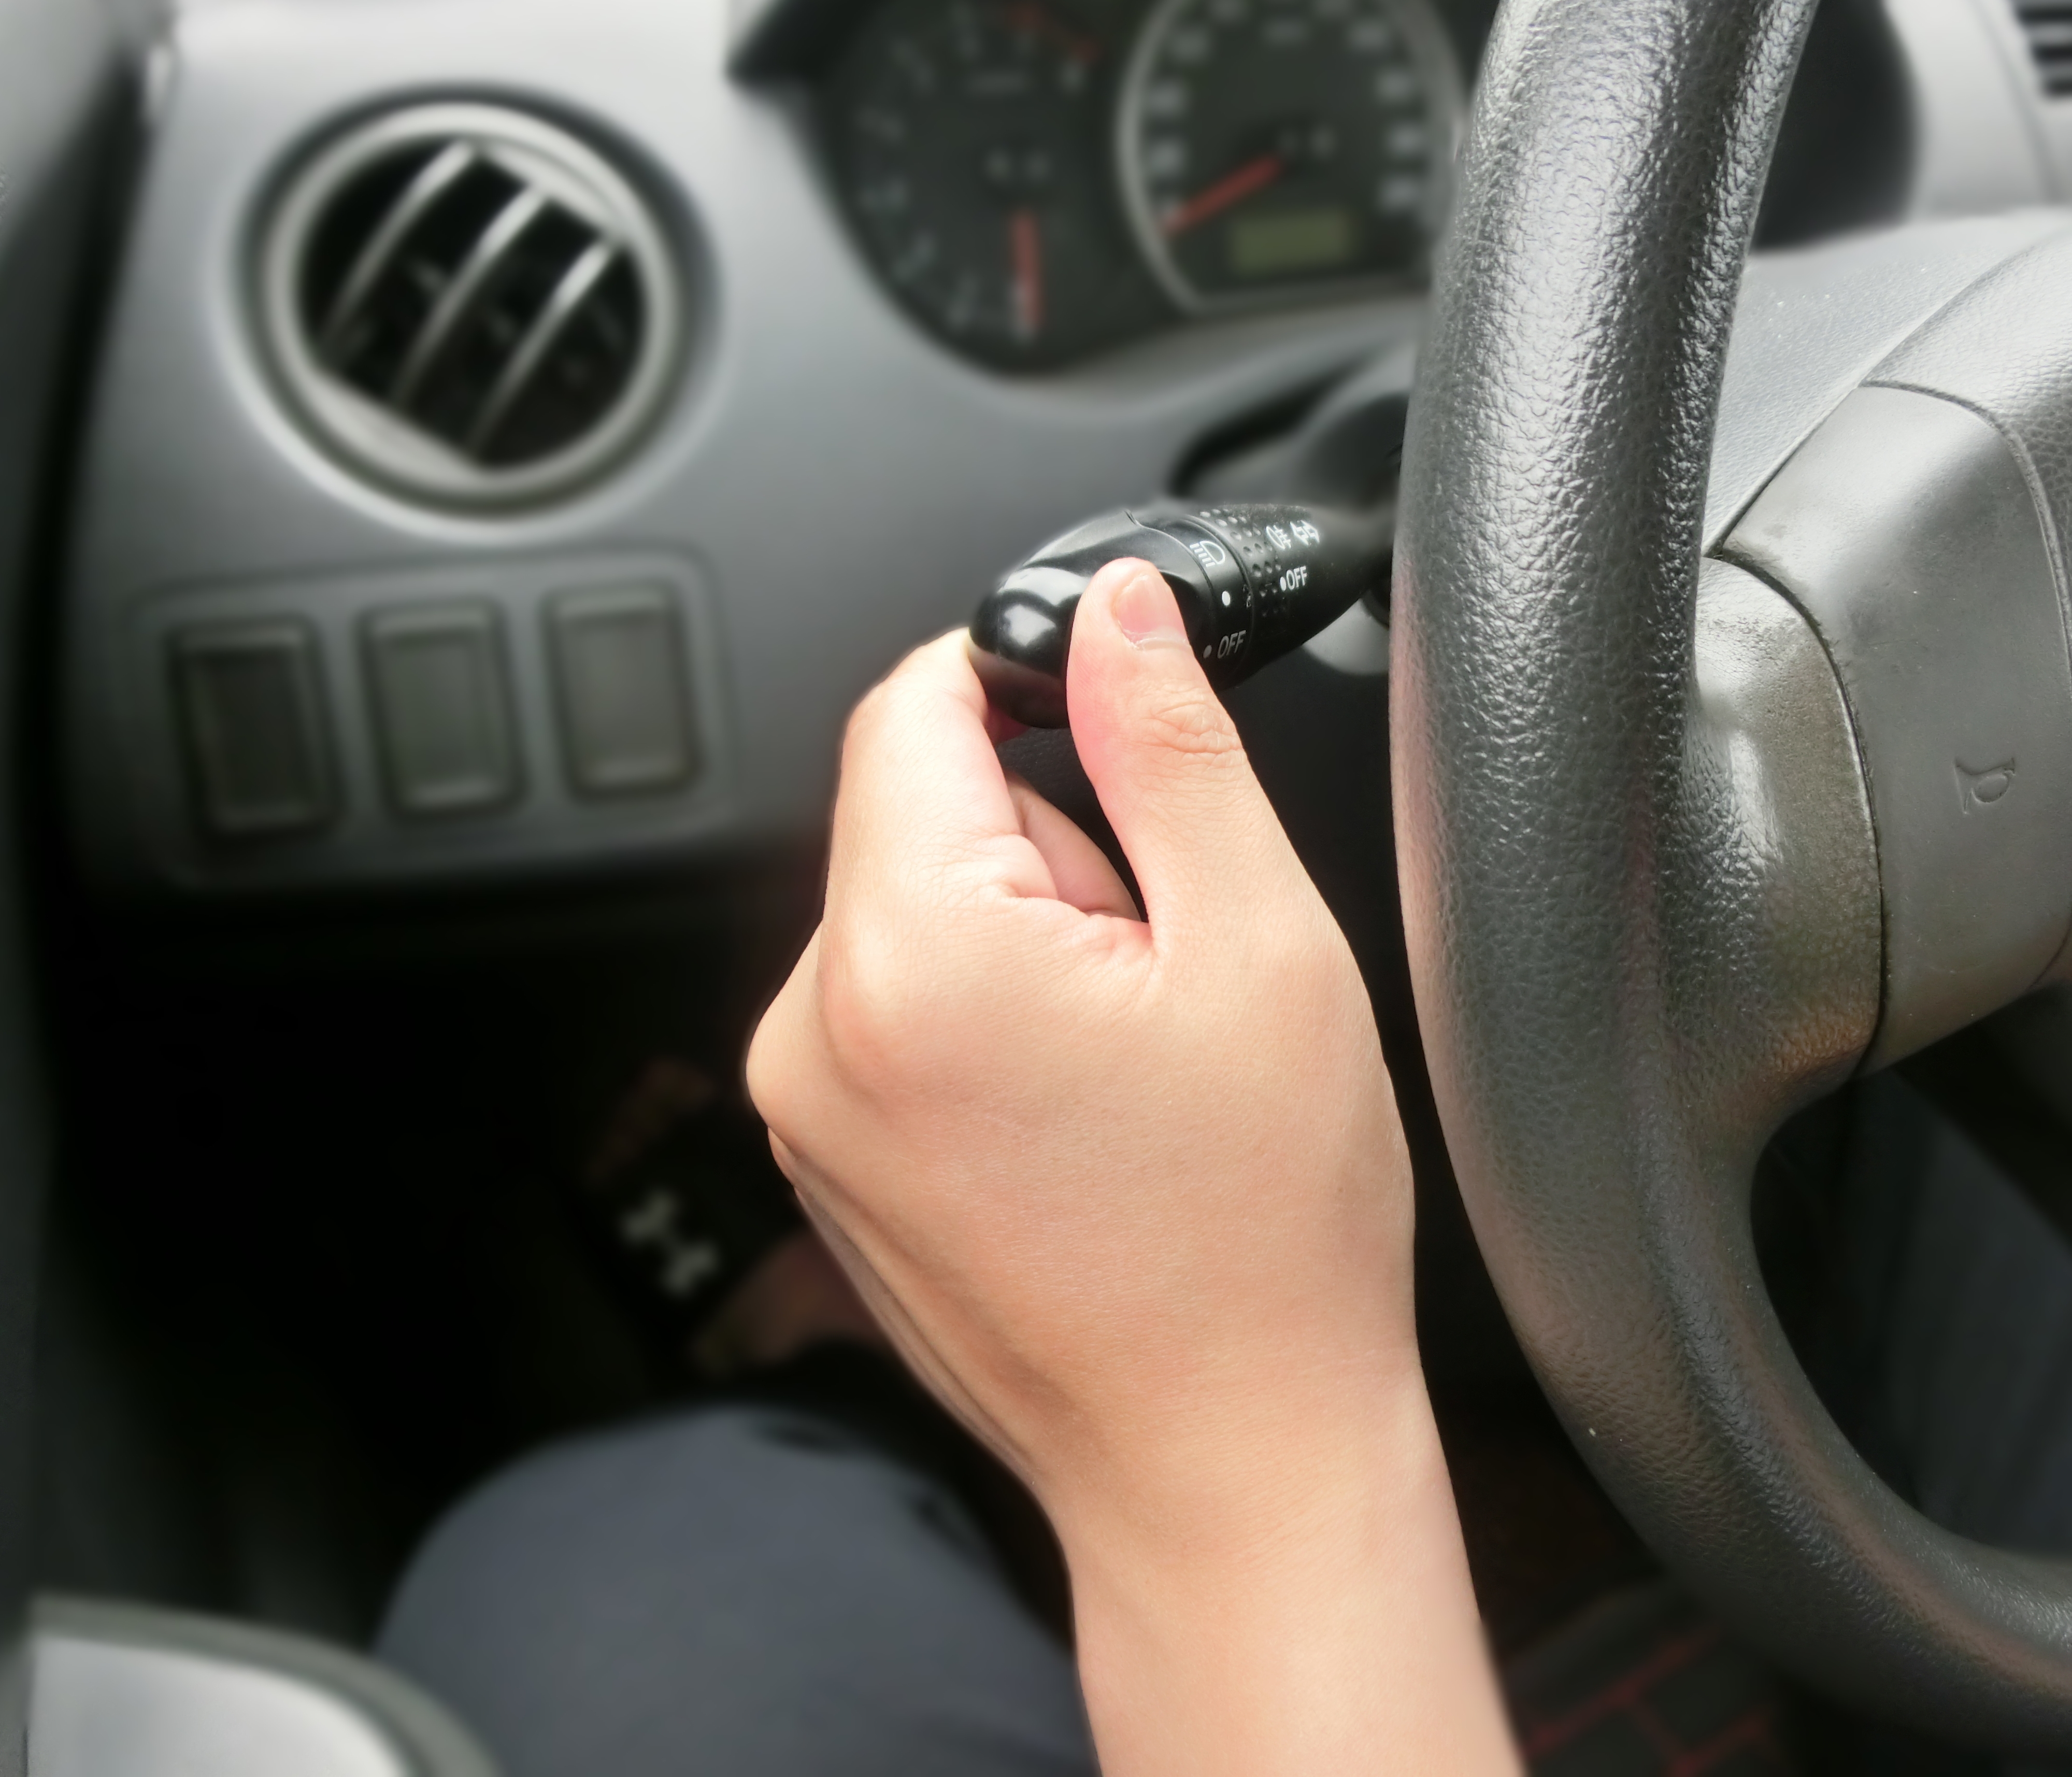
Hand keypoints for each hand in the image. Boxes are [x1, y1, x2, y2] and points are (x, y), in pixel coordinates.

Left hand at [747, 559, 1516, 1774]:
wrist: (1229, 1461)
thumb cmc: (1262, 1244)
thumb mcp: (1259, 943)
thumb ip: (1166, 744)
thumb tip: (1117, 610)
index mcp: (912, 956)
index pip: (909, 703)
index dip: (1028, 685)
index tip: (1124, 753)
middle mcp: (817, 1032)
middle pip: (912, 810)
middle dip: (1047, 843)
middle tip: (1157, 964)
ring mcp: (809, 1112)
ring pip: (912, 910)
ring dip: (1023, 937)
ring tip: (1126, 1061)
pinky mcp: (829, 1162)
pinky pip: (895, 1011)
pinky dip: (985, 1019)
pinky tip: (1082, 1113)